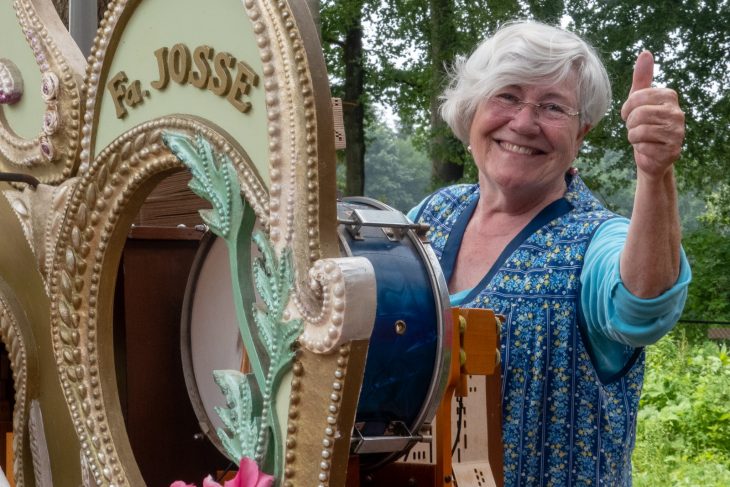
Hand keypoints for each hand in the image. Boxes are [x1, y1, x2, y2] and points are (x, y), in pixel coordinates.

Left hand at [620, 51, 684, 178]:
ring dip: (633, 137)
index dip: (626, 108)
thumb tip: (645, 52)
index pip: (636, 97)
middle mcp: (677, 112)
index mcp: (669, 96)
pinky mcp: (673, 150)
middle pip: (638, 115)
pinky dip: (640, 149)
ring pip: (639, 131)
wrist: (652, 154)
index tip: (629, 114)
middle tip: (636, 128)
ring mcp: (677, 132)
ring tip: (641, 137)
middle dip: (630, 124)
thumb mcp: (640, 99)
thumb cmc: (644, 123)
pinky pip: (643, 147)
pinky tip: (647, 148)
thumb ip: (642, 78)